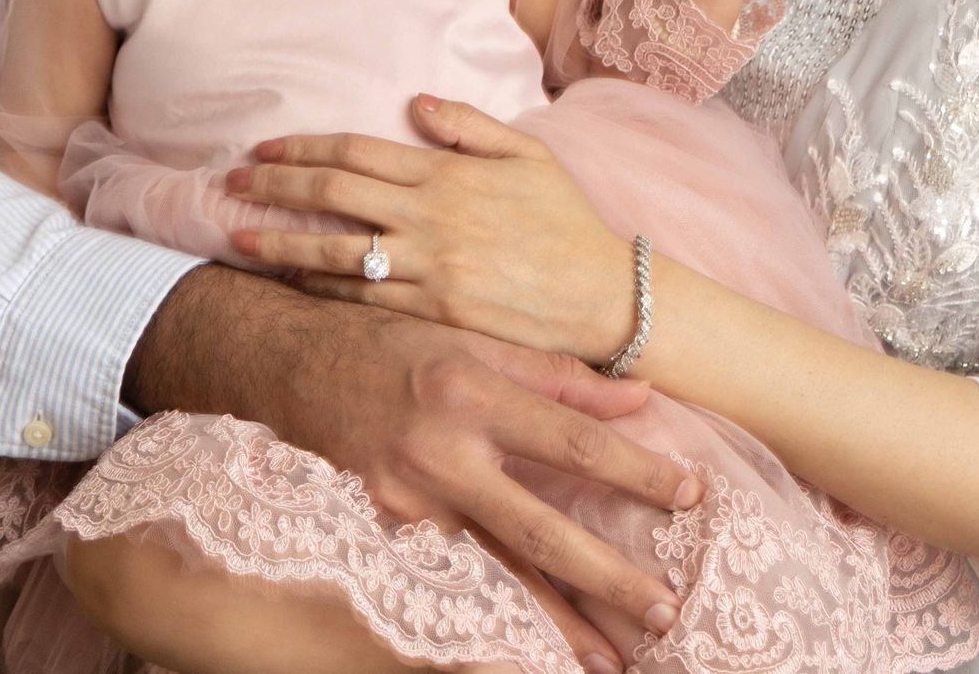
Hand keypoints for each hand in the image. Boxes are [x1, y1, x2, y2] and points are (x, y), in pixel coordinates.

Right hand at [125, 260, 689, 666]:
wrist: (285, 364)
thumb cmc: (389, 344)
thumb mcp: (469, 337)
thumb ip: (555, 373)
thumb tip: (639, 396)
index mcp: (472, 387)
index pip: (572, 436)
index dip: (635, 468)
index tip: (693, 493)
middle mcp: (442, 450)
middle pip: (540, 527)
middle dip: (606, 576)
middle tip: (664, 612)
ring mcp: (406, 501)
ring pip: (496, 574)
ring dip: (556, 621)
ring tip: (608, 660)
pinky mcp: (381, 532)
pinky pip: (450, 582)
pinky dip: (492, 617)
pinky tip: (526, 649)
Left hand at [227, 98, 637, 366]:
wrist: (602, 296)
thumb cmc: (567, 220)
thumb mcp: (528, 153)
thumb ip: (469, 124)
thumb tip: (417, 102)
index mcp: (446, 174)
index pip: (356, 153)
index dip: (303, 149)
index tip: (263, 149)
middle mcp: (428, 218)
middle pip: (333, 196)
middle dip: (275, 187)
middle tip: (230, 185)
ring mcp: (428, 270)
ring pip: (336, 254)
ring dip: (281, 244)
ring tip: (239, 240)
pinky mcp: (434, 314)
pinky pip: (364, 301)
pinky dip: (322, 291)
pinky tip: (292, 284)